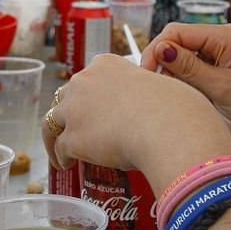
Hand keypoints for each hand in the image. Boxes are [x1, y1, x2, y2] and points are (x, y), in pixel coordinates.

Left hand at [43, 55, 230, 193]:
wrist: (170, 128)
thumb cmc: (177, 109)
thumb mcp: (161, 85)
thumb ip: (148, 91)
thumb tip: (152, 106)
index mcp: (107, 64)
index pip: (89, 77)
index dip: (90, 95)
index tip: (96, 109)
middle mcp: (84, 80)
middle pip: (66, 96)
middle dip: (71, 113)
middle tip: (78, 131)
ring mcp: (75, 109)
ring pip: (53, 121)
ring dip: (56, 136)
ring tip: (61, 152)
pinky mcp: (73, 137)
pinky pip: (59, 149)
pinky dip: (61, 157)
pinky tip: (67, 165)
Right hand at [141, 23, 230, 152]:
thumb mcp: (220, 87)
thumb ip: (187, 67)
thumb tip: (159, 48)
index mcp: (223, 35)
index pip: (176, 32)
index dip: (156, 49)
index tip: (146, 75)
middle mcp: (221, 39)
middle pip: (178, 40)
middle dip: (162, 59)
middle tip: (155, 87)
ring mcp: (222, 53)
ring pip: (184, 55)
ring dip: (173, 71)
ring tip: (169, 93)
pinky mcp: (222, 68)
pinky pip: (194, 67)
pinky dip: (185, 79)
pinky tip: (183, 95)